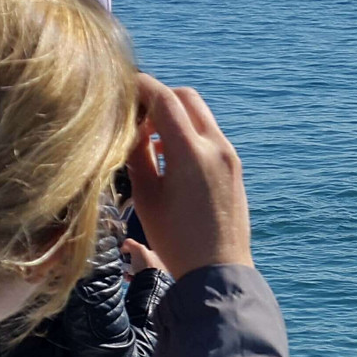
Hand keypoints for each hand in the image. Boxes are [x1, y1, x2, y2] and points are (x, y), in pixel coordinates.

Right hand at [126, 74, 253, 279]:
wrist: (218, 270)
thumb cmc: (176, 239)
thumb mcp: (147, 195)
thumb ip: (138, 153)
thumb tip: (131, 125)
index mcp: (192, 152)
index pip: (165, 99)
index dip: (140, 86)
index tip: (120, 86)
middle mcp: (217, 147)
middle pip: (187, 98)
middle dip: (160, 97)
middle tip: (136, 115)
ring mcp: (230, 157)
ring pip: (201, 116)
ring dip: (176, 116)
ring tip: (150, 140)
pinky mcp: (236, 168)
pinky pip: (211, 136)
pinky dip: (190, 134)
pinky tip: (171, 157)